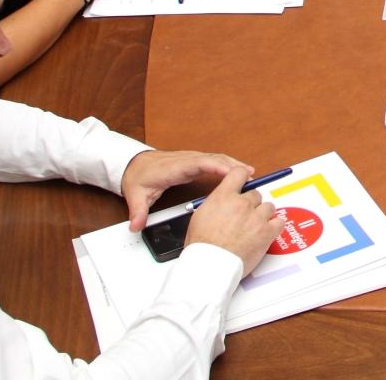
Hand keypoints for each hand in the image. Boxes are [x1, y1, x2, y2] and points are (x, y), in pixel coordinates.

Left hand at [120, 150, 247, 230]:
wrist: (135, 164)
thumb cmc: (138, 177)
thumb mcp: (135, 195)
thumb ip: (138, 212)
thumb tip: (136, 226)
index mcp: (175, 168)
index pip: (198, 163)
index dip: (216, 166)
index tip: (231, 173)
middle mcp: (187, 160)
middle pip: (213, 159)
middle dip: (232, 166)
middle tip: (250, 176)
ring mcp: (192, 159)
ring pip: (217, 159)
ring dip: (233, 165)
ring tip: (251, 174)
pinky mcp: (195, 162)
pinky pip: (215, 161)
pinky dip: (228, 166)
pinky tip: (238, 173)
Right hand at [184, 165, 285, 272]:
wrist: (210, 266)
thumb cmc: (202, 246)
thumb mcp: (200, 216)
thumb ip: (216, 203)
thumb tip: (223, 200)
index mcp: (224, 197)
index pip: (240, 173)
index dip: (243, 178)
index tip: (244, 184)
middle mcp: (242, 203)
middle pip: (255, 194)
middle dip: (251, 204)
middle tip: (243, 217)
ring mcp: (256, 217)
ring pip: (268, 207)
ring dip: (262, 215)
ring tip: (253, 227)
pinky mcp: (267, 232)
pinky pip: (279, 221)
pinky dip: (274, 226)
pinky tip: (267, 231)